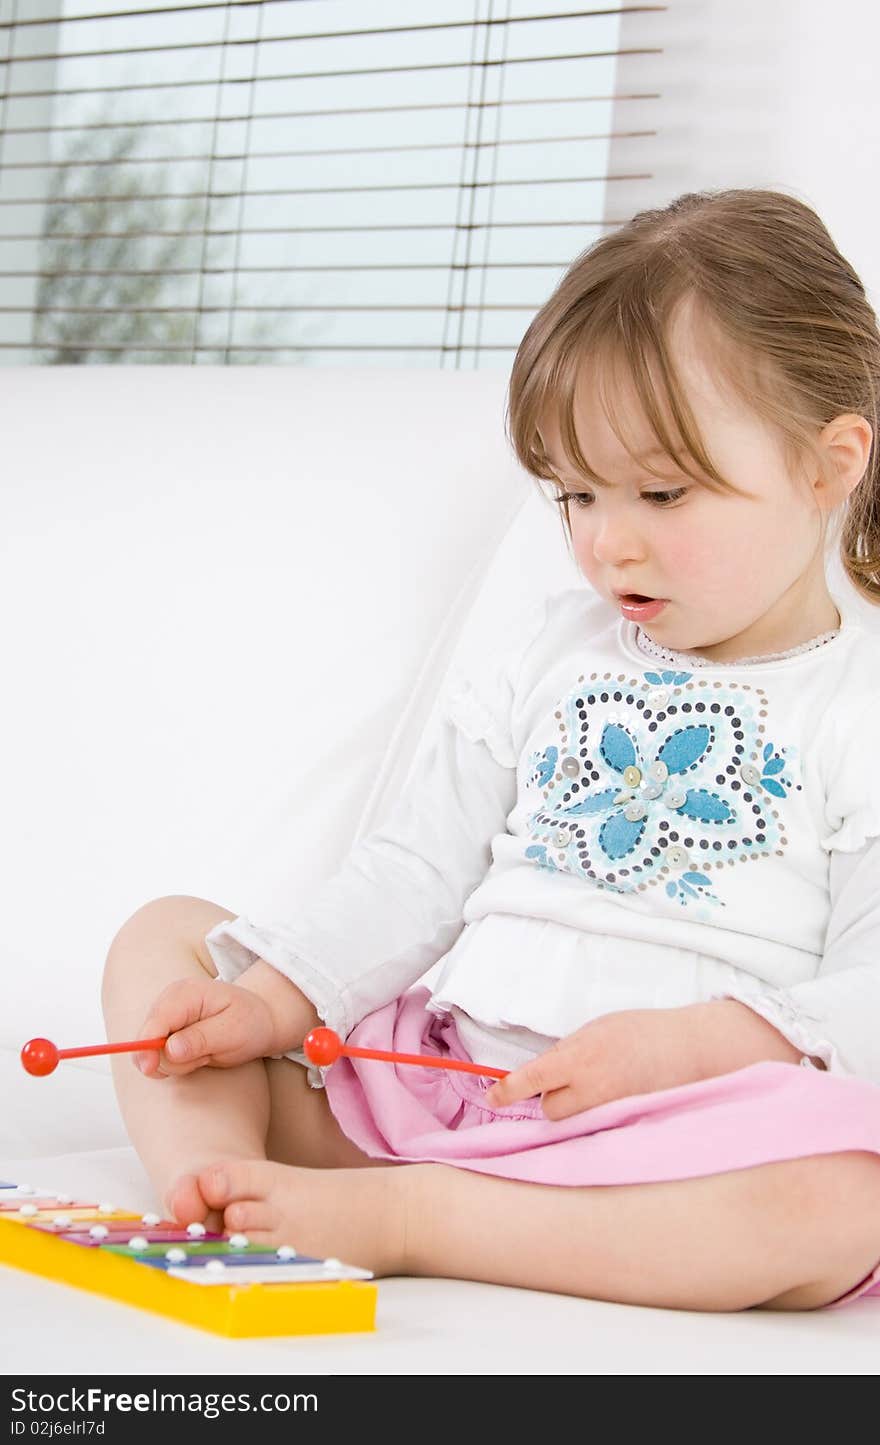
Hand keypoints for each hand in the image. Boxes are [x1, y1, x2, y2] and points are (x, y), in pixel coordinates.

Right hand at [134, 976, 277, 1077]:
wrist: (259, 1020)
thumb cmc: (250, 1022)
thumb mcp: (233, 1031)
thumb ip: (200, 1040)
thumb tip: (169, 1049)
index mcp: (186, 993)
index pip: (156, 1022)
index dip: (146, 1046)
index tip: (150, 1068)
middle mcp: (169, 1001)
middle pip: (148, 1040)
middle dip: (173, 1058)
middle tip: (207, 1054)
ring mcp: (166, 1017)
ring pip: (152, 1053)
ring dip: (180, 1062)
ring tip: (207, 1050)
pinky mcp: (166, 1032)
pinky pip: (158, 1058)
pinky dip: (177, 1063)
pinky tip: (198, 1053)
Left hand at [484, 1007, 703, 1120]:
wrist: (687, 1050)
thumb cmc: (642, 1032)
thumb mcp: (596, 1029)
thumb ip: (567, 1052)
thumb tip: (544, 1070)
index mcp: (580, 1057)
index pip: (532, 1078)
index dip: (507, 1091)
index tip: (493, 1098)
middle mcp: (591, 1089)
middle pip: (550, 1109)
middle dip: (554, 1096)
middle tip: (575, 1079)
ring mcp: (608, 1111)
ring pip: (572, 1121)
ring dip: (575, 1109)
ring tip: (600, 1088)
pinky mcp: (623, 1126)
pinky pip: (596, 1128)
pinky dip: (597, 1117)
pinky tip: (615, 1099)